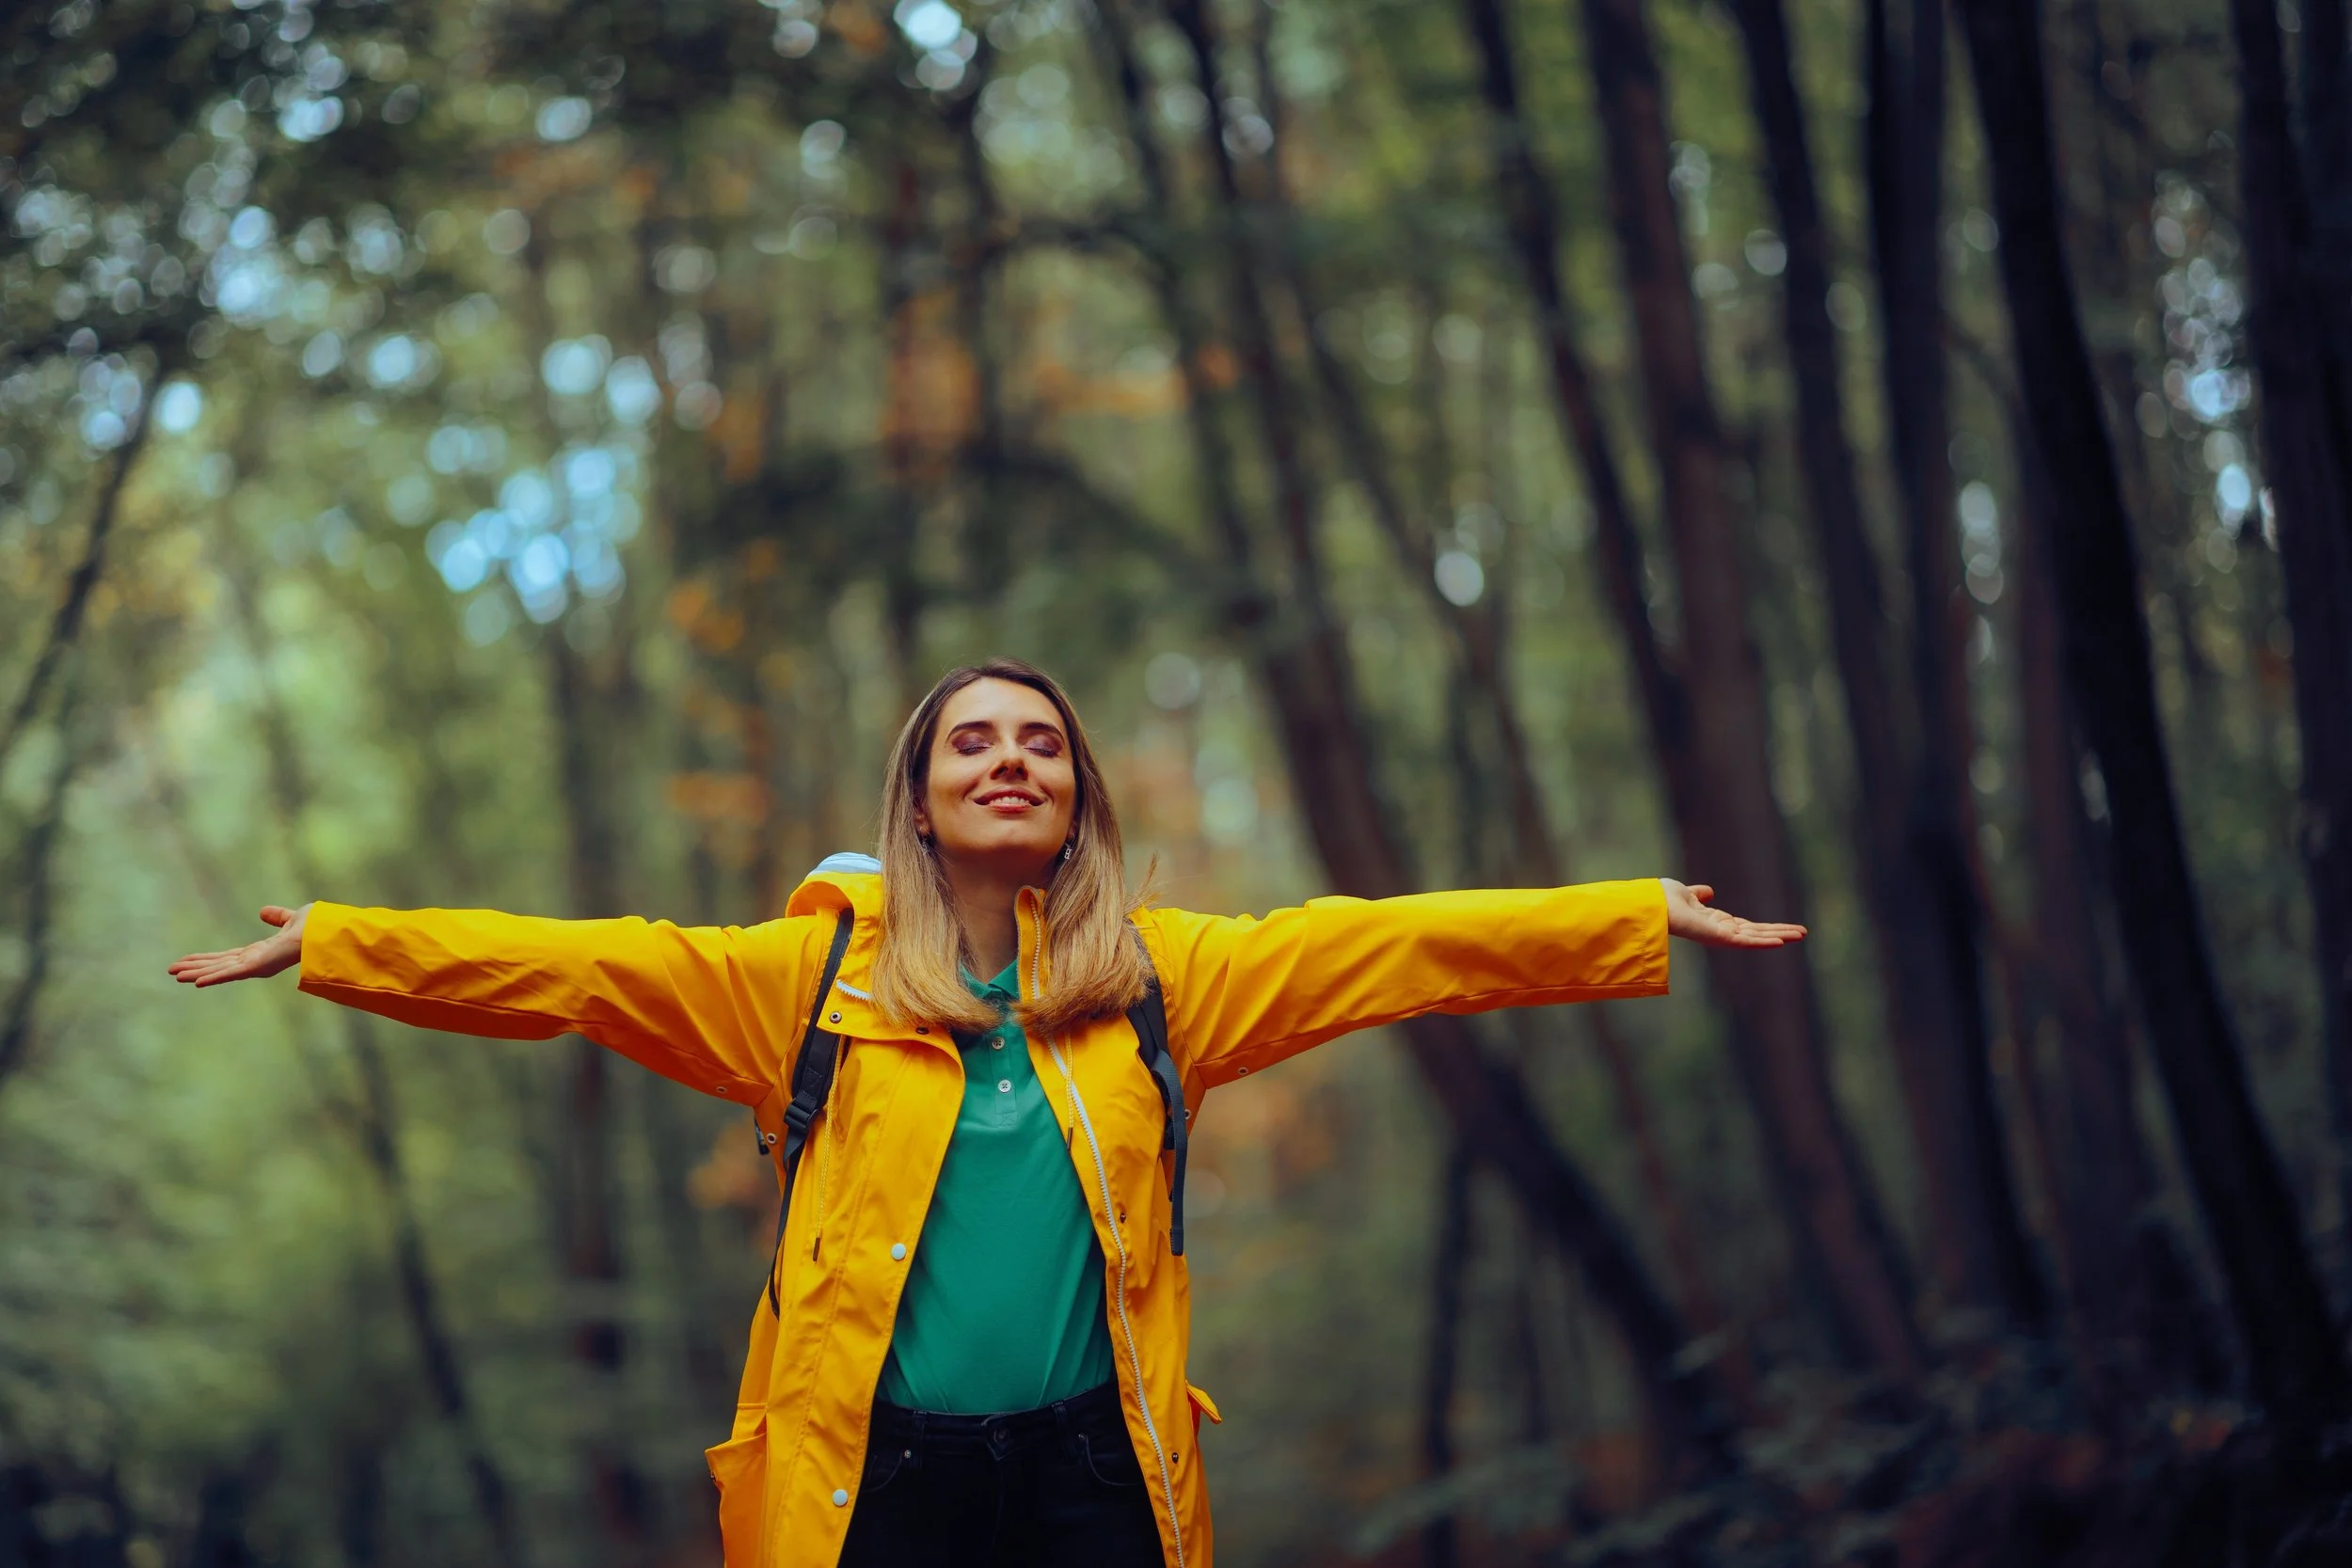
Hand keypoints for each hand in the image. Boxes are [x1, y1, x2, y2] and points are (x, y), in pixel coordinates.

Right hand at [168, 903, 311, 986]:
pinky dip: (213, 978)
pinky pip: (230, 974)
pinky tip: (195, 982)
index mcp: (259, 952)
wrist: (323, 932)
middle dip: (195, 968)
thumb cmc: (314, 928)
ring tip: (174, 975)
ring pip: (219, 971)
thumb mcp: (290, 919)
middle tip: (172, 970)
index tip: (187, 961)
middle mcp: (254, 962)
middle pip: (217, 966)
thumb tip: (264, 911)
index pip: (226, 957)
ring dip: (196, 973)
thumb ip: (277, 917)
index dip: (206, 959)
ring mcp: (255, 966)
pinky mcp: (257, 967)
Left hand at [1661, 880, 1805, 948]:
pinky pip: (1745, 941)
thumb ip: (1698, 895)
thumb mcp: (1687, 895)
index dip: (1766, 928)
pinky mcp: (1719, 938)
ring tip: (1801, 935)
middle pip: (1756, 933)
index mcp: (1715, 922)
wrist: (1652, 904)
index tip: (1784, 929)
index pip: (1747, 927)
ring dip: (1779, 936)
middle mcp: (1720, 932)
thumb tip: (1708, 892)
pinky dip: (1763, 942)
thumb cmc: (1663, 900)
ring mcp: (1720, 936)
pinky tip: (1782, 941)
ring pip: (1756, 938)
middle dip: (1779, 933)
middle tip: (1802, 933)